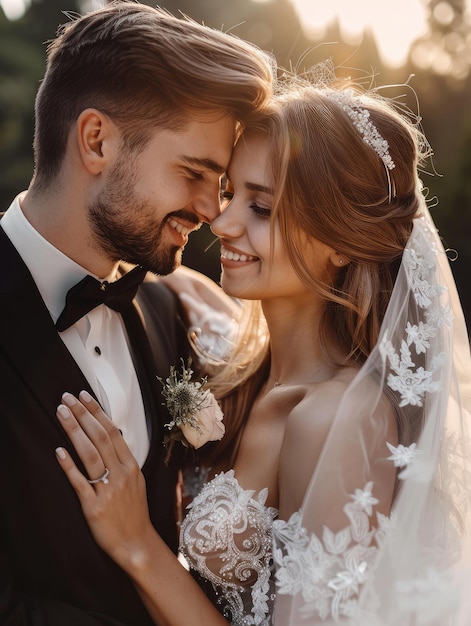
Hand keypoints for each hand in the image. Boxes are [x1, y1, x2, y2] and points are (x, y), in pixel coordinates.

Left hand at [55, 392, 153, 568]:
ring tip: (61, 414)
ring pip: (90, 454)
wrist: (136, 543)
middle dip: (82, 415)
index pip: (112, 431)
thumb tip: (111, 435)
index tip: (84, 396)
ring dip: (74, 431)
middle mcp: (120, 474)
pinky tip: (58, 451)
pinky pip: (80, 482)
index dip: (97, 412)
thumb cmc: (134, 510)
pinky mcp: (94, 507)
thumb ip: (123, 459)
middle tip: (67, 398)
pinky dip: (69, 465)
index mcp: (131, 465)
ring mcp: (107, 490)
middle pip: (100, 437)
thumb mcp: (136, 480)